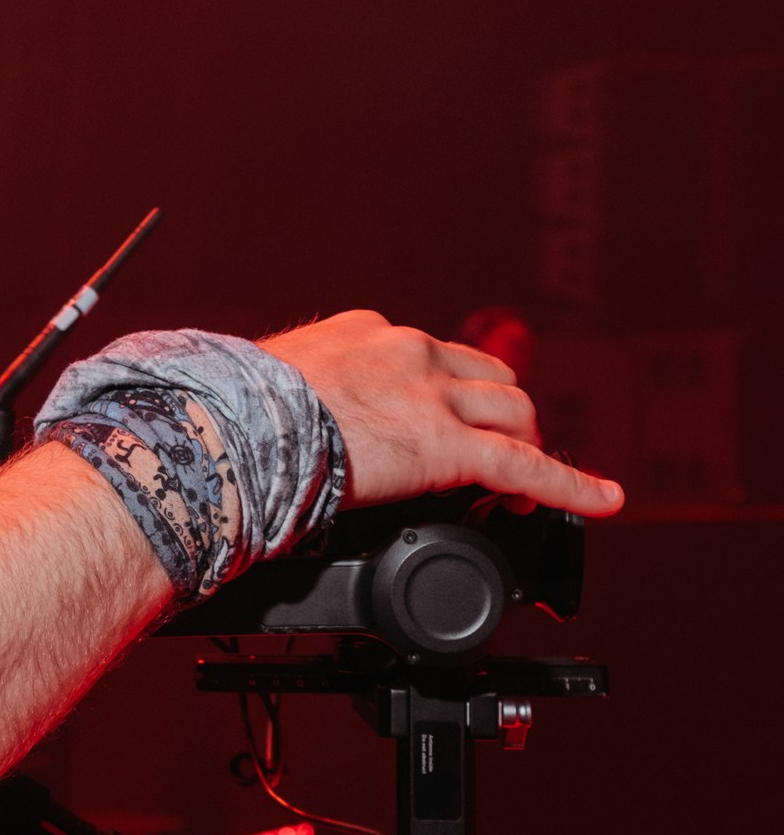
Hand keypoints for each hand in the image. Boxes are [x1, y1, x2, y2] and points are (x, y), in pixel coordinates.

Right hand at [262, 310, 623, 516]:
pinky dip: (571, 485)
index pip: (430, 357)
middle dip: (499, 414)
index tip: (438, 416)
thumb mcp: (269, 386)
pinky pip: (527, 467)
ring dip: (525, 443)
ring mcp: (434, 397)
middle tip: (492, 452)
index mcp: (367, 334)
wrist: (234, 428)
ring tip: (524, 484)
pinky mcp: (450, 446)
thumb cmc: (233, 415)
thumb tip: (273, 427)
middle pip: (487, 377)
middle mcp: (410, 353)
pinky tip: (602, 500)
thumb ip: (298, 399)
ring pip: (513, 411)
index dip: (445, 392)